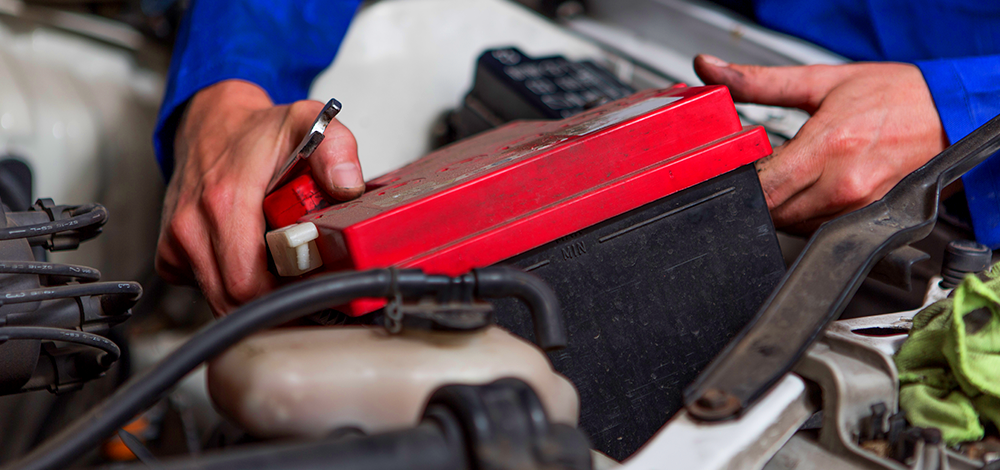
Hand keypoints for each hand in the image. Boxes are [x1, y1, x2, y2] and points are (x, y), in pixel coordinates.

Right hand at [156, 80, 363, 315]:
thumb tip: (347, 184)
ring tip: (285, 274)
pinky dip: (233, 287)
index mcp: (224, 200)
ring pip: (219, 301)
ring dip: (256, 298)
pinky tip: (255, 263)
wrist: (212, 123)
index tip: (314, 295)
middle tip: (308, 293)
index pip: (248, 285)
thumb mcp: (308, 124)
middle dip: (276, 307)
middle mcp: (192, 225)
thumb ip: (336, 149)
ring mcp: (177, 242)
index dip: (285, 301)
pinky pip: (205, 289)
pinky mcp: (171, 254)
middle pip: (233, 302)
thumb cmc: (257, 132)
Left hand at [694, 55, 948, 232]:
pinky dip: (805, 214)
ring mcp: (859, 207)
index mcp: (829, 146)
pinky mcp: (870, 219)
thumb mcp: (822, 81)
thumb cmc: (897, 96)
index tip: (731, 169)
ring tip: (791, 175)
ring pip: (793, 225)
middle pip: (772, 212)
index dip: (737, 182)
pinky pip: (819, 228)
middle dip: (756, 195)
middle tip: (760, 170)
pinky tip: (812, 189)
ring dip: (780, 206)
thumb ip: (759, 82)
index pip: (761, 186)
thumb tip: (710, 69)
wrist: (952, 113)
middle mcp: (844, 184)